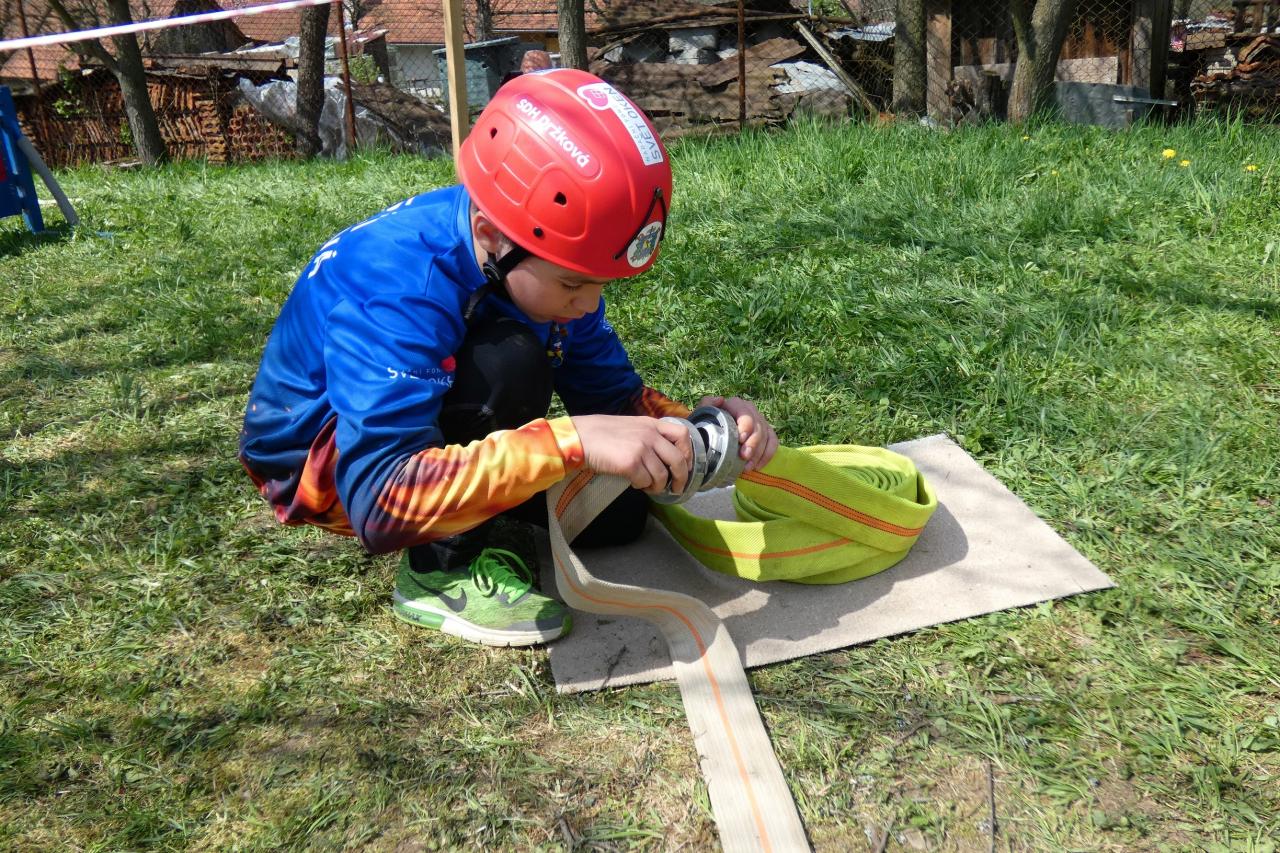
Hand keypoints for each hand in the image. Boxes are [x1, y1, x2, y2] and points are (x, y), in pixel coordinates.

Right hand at [570, 414, 693, 493]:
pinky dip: (641, 486)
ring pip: (662, 475)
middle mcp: (650, 435)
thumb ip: (648, 436)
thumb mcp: (630, 426)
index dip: (688, 452)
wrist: (580, 438)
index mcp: (651, 424)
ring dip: (657, 486)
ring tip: (649, 487)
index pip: (682, 434)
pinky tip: (634, 483)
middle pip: (678, 460)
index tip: (686, 466)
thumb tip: (662, 457)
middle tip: (676, 488)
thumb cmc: (601, 433)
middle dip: (680, 478)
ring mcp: (641, 449)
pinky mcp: (630, 463)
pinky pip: (645, 481)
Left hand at [697, 395, 778, 471]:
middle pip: (758, 426)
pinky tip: (757, 466)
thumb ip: (707, 404)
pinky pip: (773, 443)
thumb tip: (721, 399)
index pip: (745, 413)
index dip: (746, 426)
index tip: (741, 439)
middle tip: (744, 457)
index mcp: (736, 405)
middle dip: (753, 443)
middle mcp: (750, 410)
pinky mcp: (766, 433)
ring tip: (747, 467)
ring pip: (766, 436)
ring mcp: (760, 422)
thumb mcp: (701, 414)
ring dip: (758, 453)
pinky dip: (767, 455)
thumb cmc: (705, 426)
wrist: (710, 438)